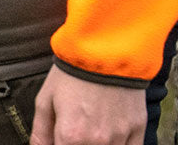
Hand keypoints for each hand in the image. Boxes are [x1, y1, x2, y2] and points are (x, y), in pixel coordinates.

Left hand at [31, 66, 146, 144]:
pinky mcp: (137, 129)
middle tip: (77, 129)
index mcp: (71, 135)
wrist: (106, 43)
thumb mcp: (47, 96)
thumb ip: (41, 132)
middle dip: (78, 142)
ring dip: (98, 144)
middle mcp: (96, 142)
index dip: (60, 144)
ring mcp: (119, 137)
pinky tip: (110, 134)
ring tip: (92, 127)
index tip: (62, 137)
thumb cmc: (74, 68)